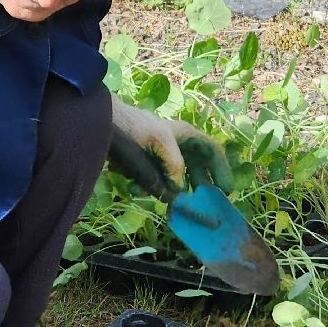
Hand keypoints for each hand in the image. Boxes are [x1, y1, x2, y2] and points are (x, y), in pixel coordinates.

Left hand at [111, 100, 232, 191]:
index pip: (212, 152)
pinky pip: (153, 182)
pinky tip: (135, 189)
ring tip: (166, 201)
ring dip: (169, 191)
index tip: (225, 190)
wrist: (101, 121)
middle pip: (197, 169)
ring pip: (174, 180)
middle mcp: (177, 146)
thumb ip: (173, 164)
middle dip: (198, 188)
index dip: (221, 170)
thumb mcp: (158, 141)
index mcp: (186, 136)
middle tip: (202, 205)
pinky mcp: (145, 166)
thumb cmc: (134, 125)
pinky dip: (147, 188)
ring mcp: (161, 157)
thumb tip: (180, 188)